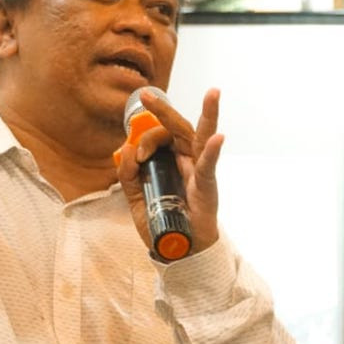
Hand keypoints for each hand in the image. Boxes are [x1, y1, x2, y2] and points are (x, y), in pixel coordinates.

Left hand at [114, 88, 223, 256]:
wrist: (178, 250)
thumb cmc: (161, 221)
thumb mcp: (136, 196)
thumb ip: (128, 174)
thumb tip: (127, 149)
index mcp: (170, 160)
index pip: (159, 137)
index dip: (145, 138)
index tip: (136, 152)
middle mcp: (186, 160)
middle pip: (177, 129)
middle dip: (163, 111)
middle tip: (147, 96)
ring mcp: (199, 171)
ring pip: (202, 137)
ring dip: (209, 114)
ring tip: (213, 94)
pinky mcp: (207, 187)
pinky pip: (209, 167)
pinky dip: (212, 152)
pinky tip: (217, 138)